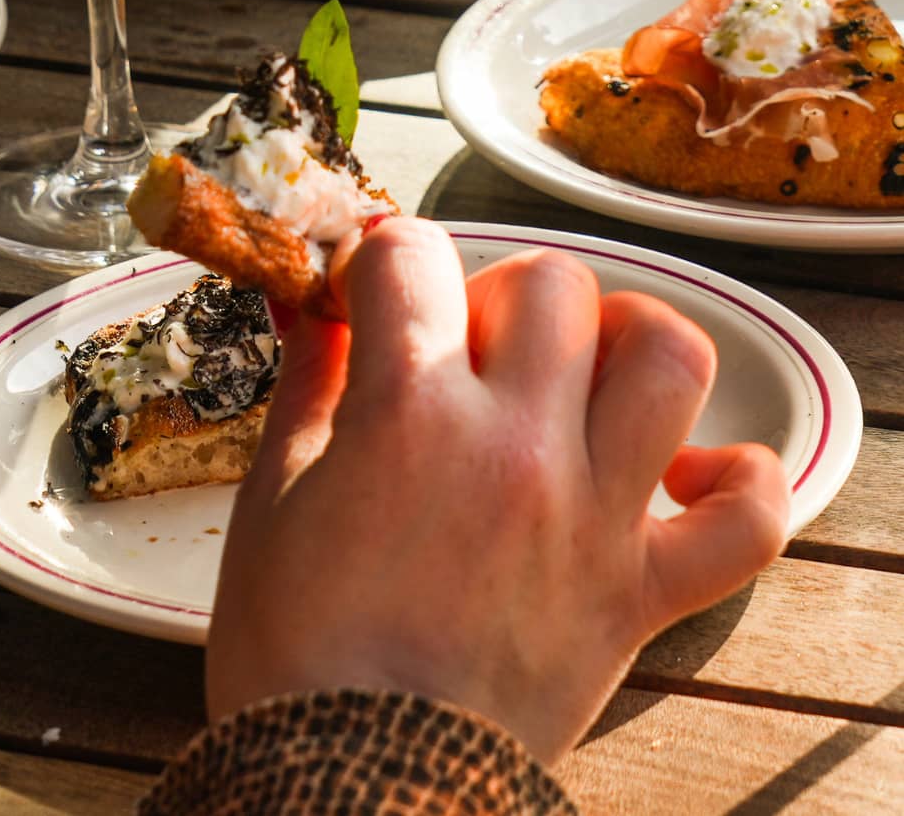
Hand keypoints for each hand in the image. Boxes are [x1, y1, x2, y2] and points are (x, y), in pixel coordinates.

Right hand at [206, 219, 789, 765]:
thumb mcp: (270, 499)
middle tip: (458, 348)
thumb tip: (311, 307)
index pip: (410, 256)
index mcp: (406, 413)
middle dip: (497, 293)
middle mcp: (514, 446)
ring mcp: (591, 519)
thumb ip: (305, 382)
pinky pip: (747, 521)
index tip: (363, 293)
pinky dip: (739, 481)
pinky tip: (685, 471)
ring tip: (578, 374)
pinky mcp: (640, 595)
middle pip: (551, 284)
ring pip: (668, 359)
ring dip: (625, 343)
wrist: (356, 789)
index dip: (377, 260)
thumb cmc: (296, 656)